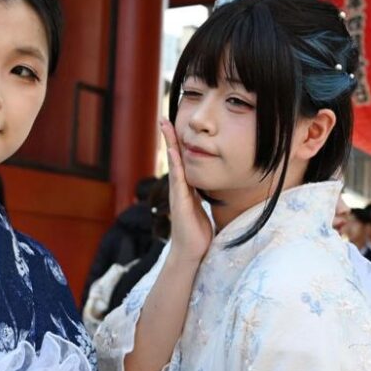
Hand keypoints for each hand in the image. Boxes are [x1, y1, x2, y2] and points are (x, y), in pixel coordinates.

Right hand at [159, 118, 212, 264]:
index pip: (181, 161)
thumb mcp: (201, 210)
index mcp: (185, 189)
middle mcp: (178, 188)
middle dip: (169, 137)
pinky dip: (175, 164)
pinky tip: (174, 151)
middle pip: (174, 157)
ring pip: (174, 164)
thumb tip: (207, 189)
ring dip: (169, 144)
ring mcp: (177, 194)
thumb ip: (201, 198)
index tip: (175, 126)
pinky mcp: (180, 202)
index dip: (178, 143)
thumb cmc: (197, 234)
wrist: (191, 253)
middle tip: (163, 117)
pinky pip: (178, 179)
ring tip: (165, 126)